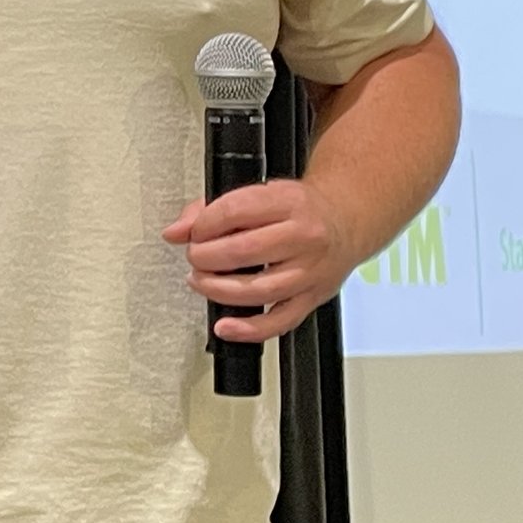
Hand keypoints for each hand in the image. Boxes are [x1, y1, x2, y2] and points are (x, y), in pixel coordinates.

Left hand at [162, 178, 358, 341]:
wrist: (346, 220)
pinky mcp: (313, 298)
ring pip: (259, 289)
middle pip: (244, 252)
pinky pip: (280, 321)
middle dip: (206, 258)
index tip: (194, 232)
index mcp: (288, 203)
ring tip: (201, 281)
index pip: (234, 212)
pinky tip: (226, 326)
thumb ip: (210, 209)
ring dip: (219, 290)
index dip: (203, 225)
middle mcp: (304, 237)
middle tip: (196, 258)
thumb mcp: (260, 193)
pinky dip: (249, 329)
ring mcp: (310, 271)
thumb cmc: (299, 208)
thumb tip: (176, 231)